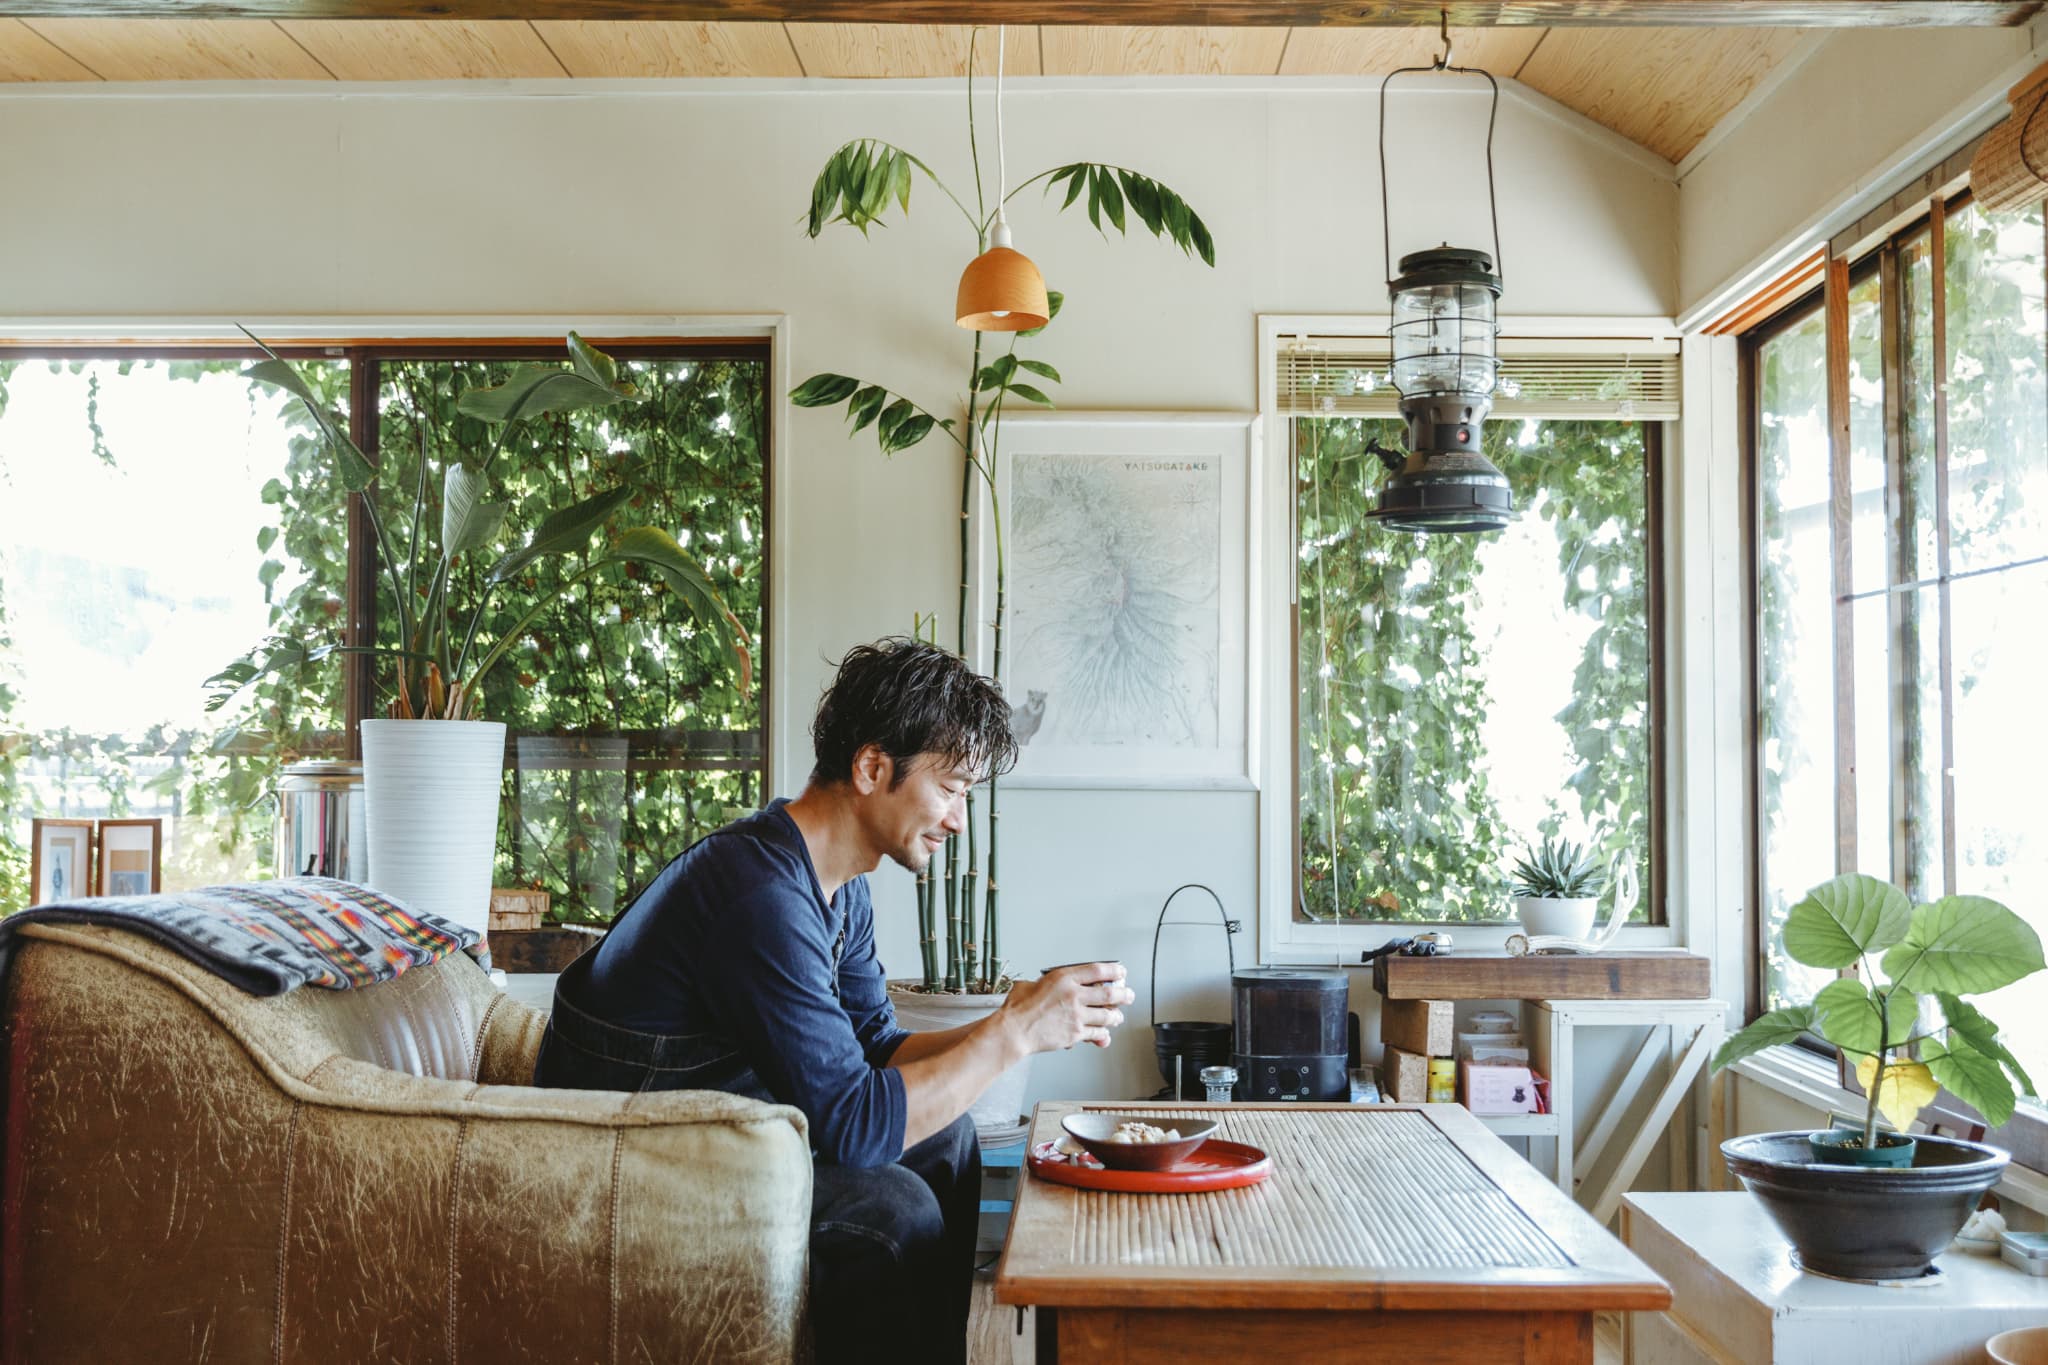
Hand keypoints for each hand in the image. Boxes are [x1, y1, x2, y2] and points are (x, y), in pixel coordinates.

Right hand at [999, 961, 1135, 1053]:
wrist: (1014, 1031)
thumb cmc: (1018, 1009)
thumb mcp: (1030, 984)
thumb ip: (1045, 983)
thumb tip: (1047, 985)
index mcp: (1063, 978)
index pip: (1097, 970)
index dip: (1114, 971)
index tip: (1121, 972)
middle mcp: (1074, 995)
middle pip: (1110, 994)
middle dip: (1124, 995)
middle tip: (1129, 995)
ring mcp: (1077, 1015)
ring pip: (1107, 1015)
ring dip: (1116, 1016)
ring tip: (1118, 1016)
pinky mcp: (1076, 1033)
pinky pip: (1097, 1033)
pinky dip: (1103, 1035)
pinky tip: (1104, 1034)